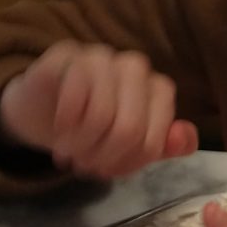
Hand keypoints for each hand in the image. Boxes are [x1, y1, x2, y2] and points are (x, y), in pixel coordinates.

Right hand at [0, 41, 197, 177]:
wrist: (42, 110)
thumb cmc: (92, 128)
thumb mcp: (129, 146)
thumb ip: (162, 145)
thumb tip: (185, 140)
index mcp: (157, 89)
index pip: (154, 140)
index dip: (129, 164)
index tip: (108, 172)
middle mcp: (135, 67)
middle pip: (129, 129)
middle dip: (103, 157)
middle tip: (84, 165)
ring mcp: (102, 57)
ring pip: (101, 113)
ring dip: (80, 143)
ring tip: (69, 152)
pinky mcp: (68, 54)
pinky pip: (74, 89)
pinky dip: (65, 121)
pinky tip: (59, 129)